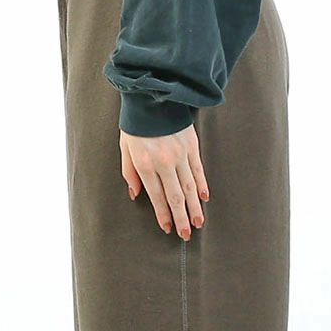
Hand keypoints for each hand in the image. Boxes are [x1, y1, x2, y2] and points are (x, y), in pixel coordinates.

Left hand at [120, 124, 209, 239]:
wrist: (152, 95)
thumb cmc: (135, 123)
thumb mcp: (125, 148)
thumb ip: (130, 173)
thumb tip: (136, 194)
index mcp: (145, 164)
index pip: (157, 197)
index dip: (163, 215)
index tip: (168, 228)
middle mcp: (164, 162)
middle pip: (175, 197)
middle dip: (181, 218)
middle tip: (186, 235)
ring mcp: (180, 154)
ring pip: (189, 187)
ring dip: (195, 207)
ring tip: (198, 223)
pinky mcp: (191, 145)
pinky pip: (198, 170)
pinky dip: (202, 185)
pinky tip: (205, 198)